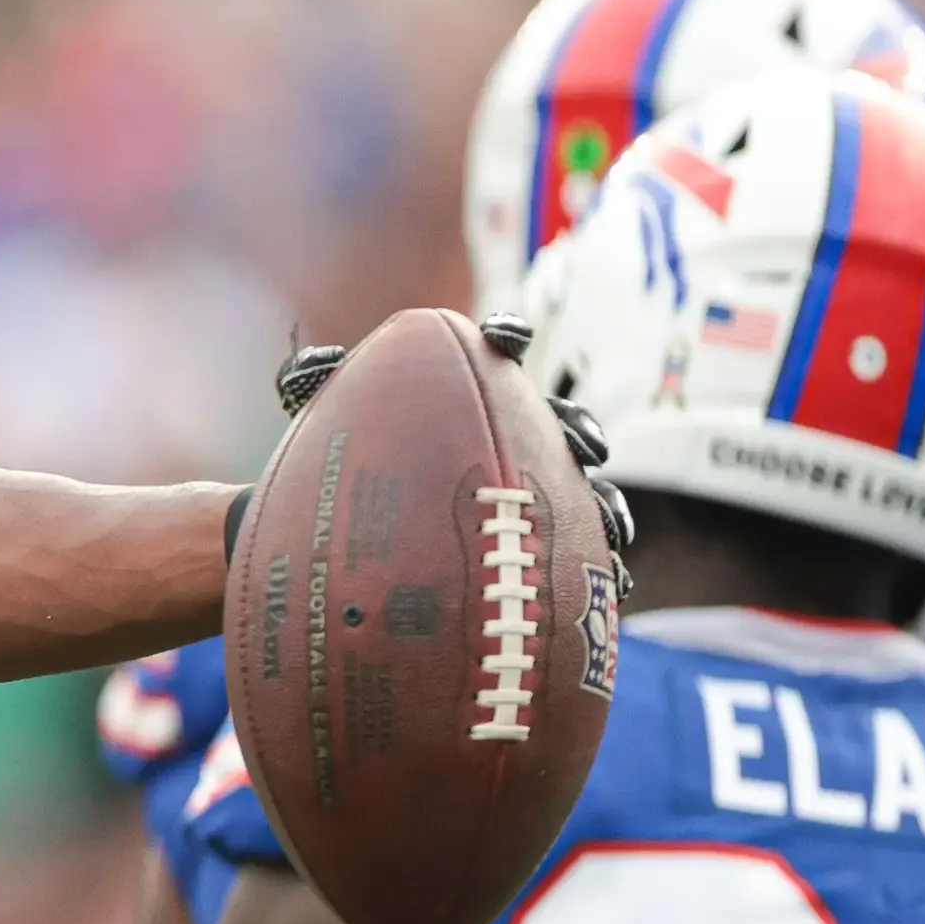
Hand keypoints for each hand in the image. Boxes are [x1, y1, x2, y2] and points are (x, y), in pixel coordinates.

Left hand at [269, 320, 636, 584]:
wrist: (334, 535)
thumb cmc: (328, 464)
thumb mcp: (314, 417)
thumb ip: (310, 381)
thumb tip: (315, 363)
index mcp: (465, 397)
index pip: (496, 352)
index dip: (506, 337)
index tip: (504, 337)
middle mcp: (506, 438)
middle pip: (561, 426)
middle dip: (578, 431)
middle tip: (586, 447)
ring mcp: (526, 493)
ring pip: (584, 493)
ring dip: (605, 506)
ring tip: (613, 526)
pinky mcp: (535, 547)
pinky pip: (580, 559)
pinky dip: (602, 570)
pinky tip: (614, 586)